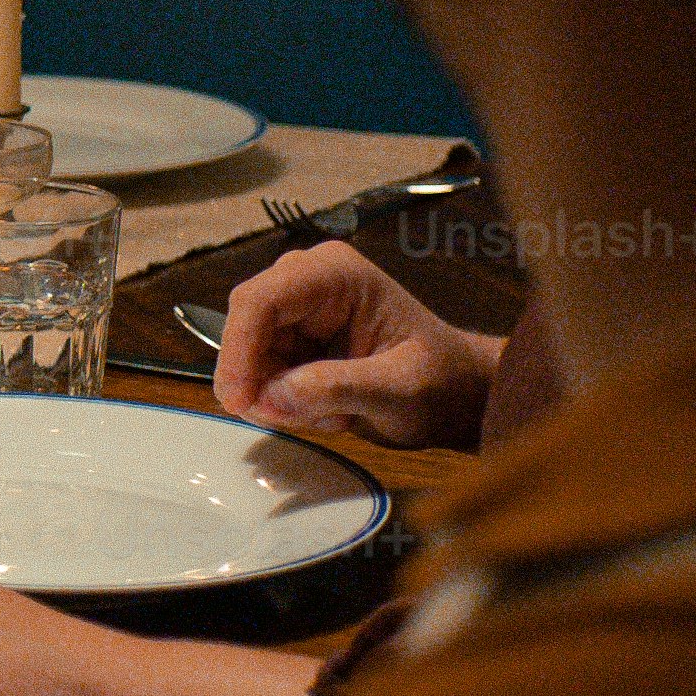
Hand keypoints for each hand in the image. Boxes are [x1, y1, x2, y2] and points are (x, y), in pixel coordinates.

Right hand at [214, 240, 500, 446]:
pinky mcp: (292, 335)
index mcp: (336, 274)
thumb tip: (270, 396)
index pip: (262, 301)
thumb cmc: (440, 384)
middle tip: (288, 420)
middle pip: (245, 324)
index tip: (239, 402)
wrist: (457, 394)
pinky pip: (260, 370)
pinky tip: (329, 411)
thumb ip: (337, 387)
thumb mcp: (398, 391)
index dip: (239, 350)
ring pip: (249, 353)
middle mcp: (307, 280)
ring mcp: (297, 307)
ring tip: (333, 415)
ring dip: (275, 394)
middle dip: (257, 377)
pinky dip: (282, 399)